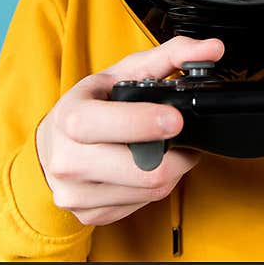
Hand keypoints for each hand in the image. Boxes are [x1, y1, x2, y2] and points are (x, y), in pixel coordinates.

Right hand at [36, 36, 223, 226]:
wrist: (51, 145)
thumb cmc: (91, 104)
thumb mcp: (124, 72)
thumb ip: (172, 56)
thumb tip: (211, 49)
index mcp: (70, 117)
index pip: (104, 125)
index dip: (143, 124)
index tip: (175, 119)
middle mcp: (67, 160)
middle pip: (143, 171)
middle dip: (176, 153)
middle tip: (180, 135)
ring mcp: (76, 193)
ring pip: (150, 191)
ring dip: (170, 170)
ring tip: (163, 149)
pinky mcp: (90, 215)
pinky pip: (141, 205)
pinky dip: (153, 187)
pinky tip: (145, 168)